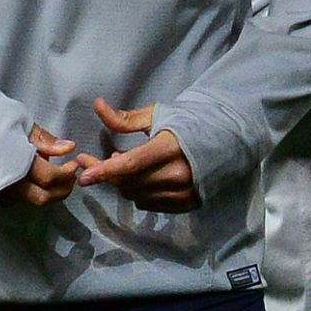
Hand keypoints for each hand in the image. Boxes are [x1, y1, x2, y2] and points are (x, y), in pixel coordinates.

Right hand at [0, 124, 78, 206]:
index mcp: (17, 164)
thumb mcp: (19, 121)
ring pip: (26, 200)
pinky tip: (21, 176)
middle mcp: (5, 184)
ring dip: (41, 191)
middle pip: (42, 199)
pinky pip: (8, 200)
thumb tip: (69, 149)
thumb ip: (44, 140)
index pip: (51, 179)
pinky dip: (21, 191)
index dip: (67, 173)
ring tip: (43, 173)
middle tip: (66, 175)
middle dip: (60, 190)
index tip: (73, 163)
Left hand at [76, 99, 199, 211]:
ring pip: (137, 195)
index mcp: (169, 149)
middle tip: (92, 162)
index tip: (84, 174)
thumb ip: (125, 118)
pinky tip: (137, 177)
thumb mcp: (156, 115)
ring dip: (122, 183)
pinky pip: (150, 204)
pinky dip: (138, 193)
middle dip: (107, 175)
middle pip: (130, 183)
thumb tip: (98, 106)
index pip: (130, 165)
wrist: (227, 140)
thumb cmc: (187, 123)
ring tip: (120, 165)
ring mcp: (185, 192)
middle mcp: (178, 174)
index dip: (104, 171)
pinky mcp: (189, 203)